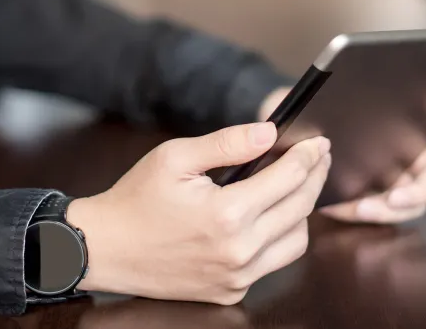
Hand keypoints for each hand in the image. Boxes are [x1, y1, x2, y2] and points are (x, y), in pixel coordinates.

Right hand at [67, 122, 330, 304]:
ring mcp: (236, 277)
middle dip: (314, 177)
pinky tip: (267, 219)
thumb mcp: (175, 158)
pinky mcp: (230, 292)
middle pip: (301, 208)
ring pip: (296, 241)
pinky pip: (272, 264)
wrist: (106, 248)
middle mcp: (239, 251)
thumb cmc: (136, 199)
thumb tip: (269, 132)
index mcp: (228, 214)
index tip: (318, 142)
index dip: (309, 156)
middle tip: (318, 158)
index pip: (289, 178)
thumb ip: (227, 143)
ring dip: (301, 212)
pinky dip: (278, 239)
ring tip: (293, 188)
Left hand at [258, 87, 425, 223]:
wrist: (282, 137)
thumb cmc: (302, 111)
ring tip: (358, 208)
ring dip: (386, 211)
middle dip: (418, 192)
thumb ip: (319, 93)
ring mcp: (387, 181)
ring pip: (405, 206)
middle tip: (394, 199)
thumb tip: (325, 94)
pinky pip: (371, 214)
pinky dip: (356, 214)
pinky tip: (332, 207)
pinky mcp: (365, 201)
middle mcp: (402, 154)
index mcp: (399, 124)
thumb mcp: (308, 96)